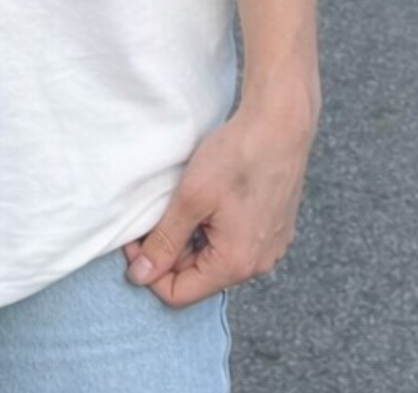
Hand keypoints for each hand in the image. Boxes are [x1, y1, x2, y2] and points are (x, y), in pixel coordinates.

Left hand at [122, 98, 316, 306]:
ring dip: (192, 236)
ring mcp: (270, 247)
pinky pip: (233, 242)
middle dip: (170, 250)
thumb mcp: (190, 199)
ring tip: (186, 200)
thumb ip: (164, 242)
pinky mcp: (274, 229)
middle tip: (157, 213)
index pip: (178, 294)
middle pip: (197, 276)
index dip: (149, 269)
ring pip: (214, 257)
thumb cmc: (237, 157)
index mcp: (236, 264)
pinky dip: (213, 227)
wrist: (282, 123)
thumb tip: (140, 277)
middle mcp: (258, 264)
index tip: (136, 238)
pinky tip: (210, 197)